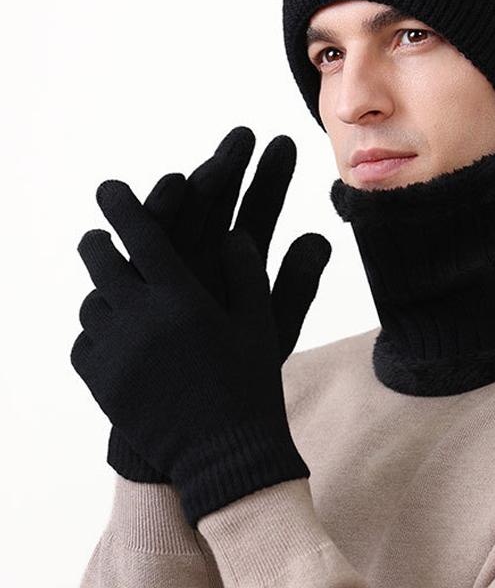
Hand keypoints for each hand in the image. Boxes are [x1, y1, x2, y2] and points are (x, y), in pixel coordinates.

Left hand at [71, 132, 330, 526]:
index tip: (109, 188)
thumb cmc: (250, 385)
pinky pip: (85, 343)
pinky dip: (95, 332)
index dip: (123, 206)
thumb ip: (247, 273)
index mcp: (181, 298)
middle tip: (100, 239)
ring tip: (114, 294)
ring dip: (101, 292)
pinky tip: (114, 338)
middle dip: (99, 243)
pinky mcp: (100, 383)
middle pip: (103, 263)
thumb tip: (236, 234)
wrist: (223, 455)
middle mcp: (140, 318)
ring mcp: (115, 352)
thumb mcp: (260, 324)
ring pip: (91, 303)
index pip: (144, 235)